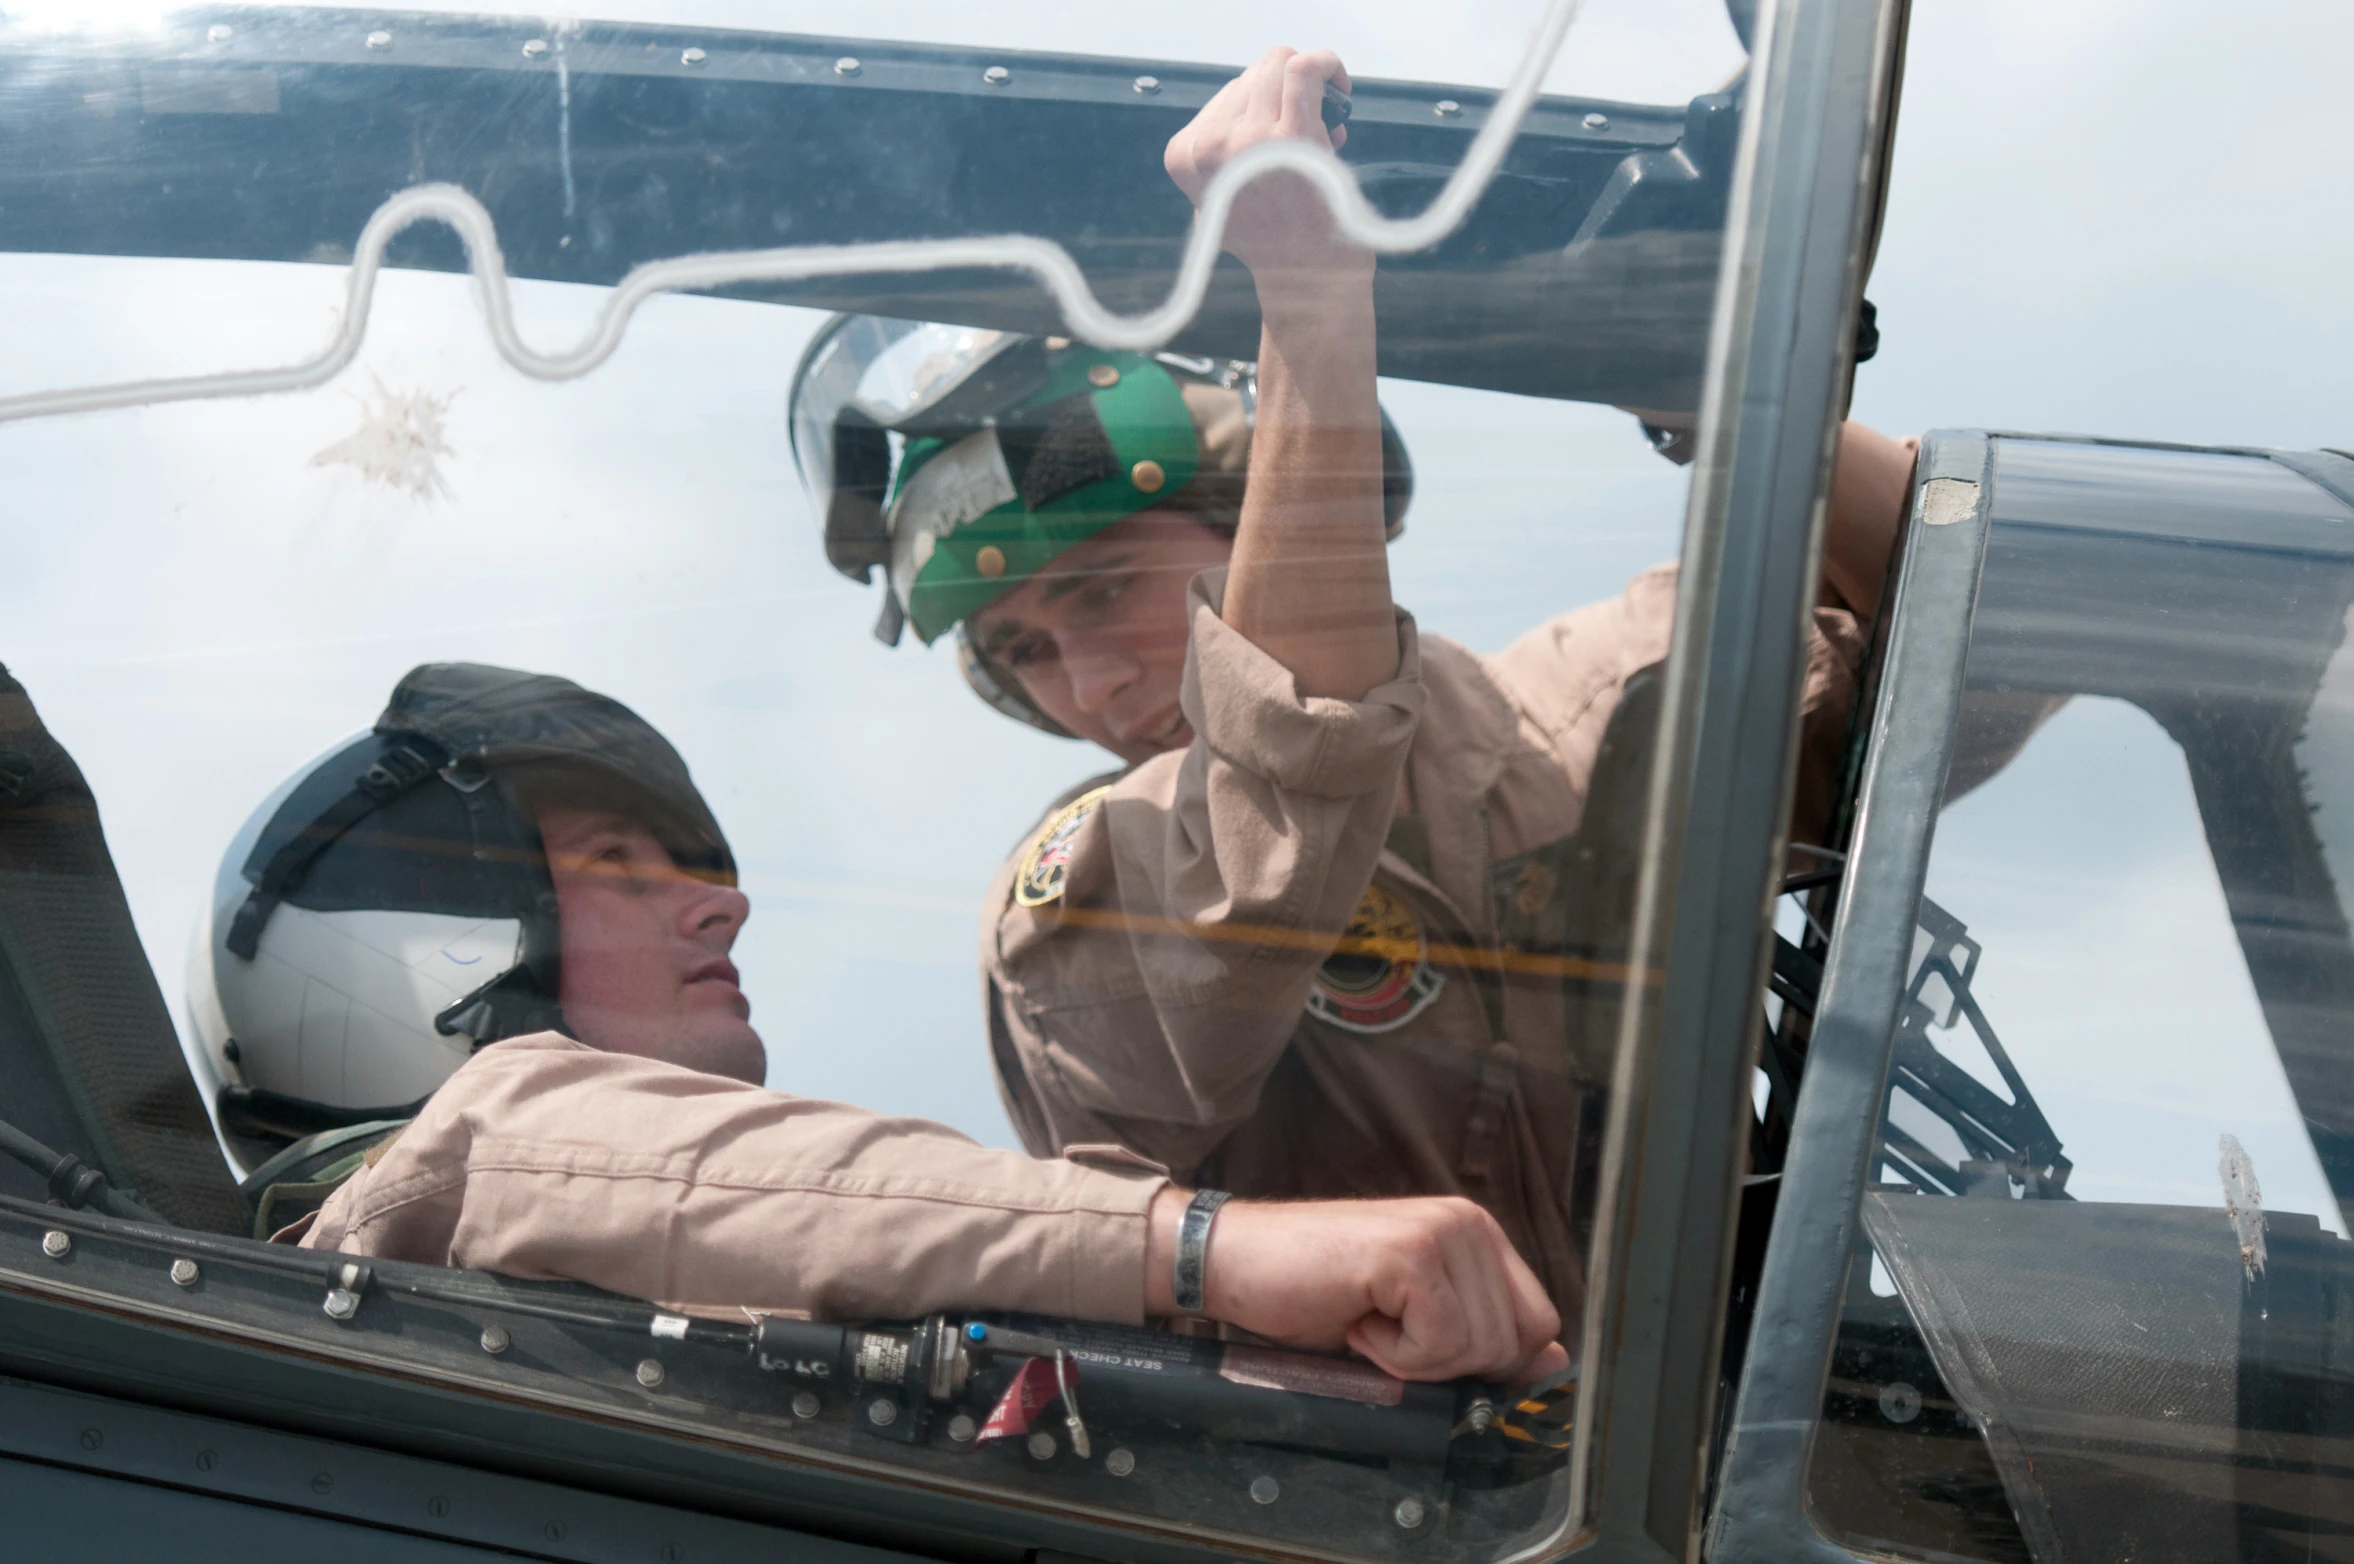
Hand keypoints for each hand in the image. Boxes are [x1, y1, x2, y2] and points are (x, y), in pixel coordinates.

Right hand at [1147, 1189, 1569, 1383]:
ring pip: (1479, 1348)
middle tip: (1386, 1333)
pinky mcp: (1409, 1253)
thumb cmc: (1315, 1294)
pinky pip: (1439, 1344)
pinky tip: (1357, 1319)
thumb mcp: (1413, 1324)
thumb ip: (1482, 1338)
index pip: (1538, 1322)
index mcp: (1476, 1234)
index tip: (1426, 1353)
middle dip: (1449, 1365)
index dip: (1491, 1361)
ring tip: (1368, 1320)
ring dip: (1417, 1361)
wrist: (1234, 1262)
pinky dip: (1394, 1355)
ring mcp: (1441, 1232)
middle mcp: (1468, 1223)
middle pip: (1513, 1343)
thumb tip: (1554, 1366)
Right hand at [1163, 46, 1369, 282]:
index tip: (1282, 127)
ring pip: (1278, 65)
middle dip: (1285, 94)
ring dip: (1309, 82)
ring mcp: (1249, 140)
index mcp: (1185, 156)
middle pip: (1253, 75)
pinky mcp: (1292, 137)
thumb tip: (1245, 105)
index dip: (1263, 104)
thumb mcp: (1217, 201)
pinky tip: (1339, 85)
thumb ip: (1219, 155)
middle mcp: (1210, 146)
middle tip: (1310, 129)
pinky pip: (1303, 68)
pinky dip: (1326, 65)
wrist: (1308, 280)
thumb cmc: (1273, 240)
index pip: (1227, 95)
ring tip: (1327, 118)